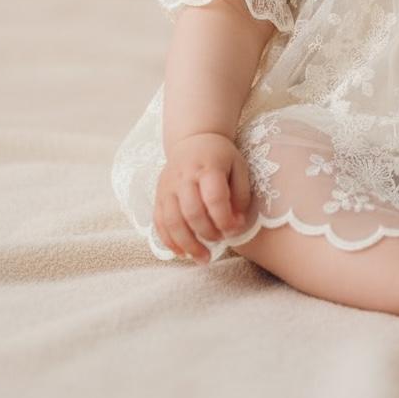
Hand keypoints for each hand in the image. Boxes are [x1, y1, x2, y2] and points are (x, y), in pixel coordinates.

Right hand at [154, 132, 251, 263]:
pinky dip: (169, 241)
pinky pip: (159, 223)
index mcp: (208, 167)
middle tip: (221, 241)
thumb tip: (236, 224)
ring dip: (188, 244)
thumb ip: (240, 195)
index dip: (225, 218)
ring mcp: (167, 187)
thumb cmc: (221, 156)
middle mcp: (184, 177)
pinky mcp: (158, 196)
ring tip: (203, 258)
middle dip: (208, 233)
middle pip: (192, 213)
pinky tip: (182, 253)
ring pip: (173, 222)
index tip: (235, 229)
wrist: (194, 139)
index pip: (214, 198)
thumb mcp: (239, 167)